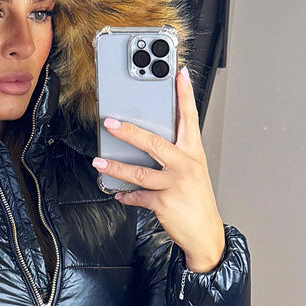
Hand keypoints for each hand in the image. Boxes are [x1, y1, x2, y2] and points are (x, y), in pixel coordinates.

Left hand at [91, 64, 226, 271]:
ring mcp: (174, 184)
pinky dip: (126, 195)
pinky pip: (138, 196)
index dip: (184, 94)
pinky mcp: (164, 203)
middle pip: (154, 142)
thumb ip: (175, 154)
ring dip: (116, 167)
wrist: (205, 232)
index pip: (189, 118)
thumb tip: (148, 142)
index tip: (179, 73)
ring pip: (139, 171)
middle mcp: (185, 165)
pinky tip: (118, 192)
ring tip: (100, 162)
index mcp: (193, 152)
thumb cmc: (196, 199)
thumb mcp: (192, 171)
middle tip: (110, 122)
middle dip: (129, 131)